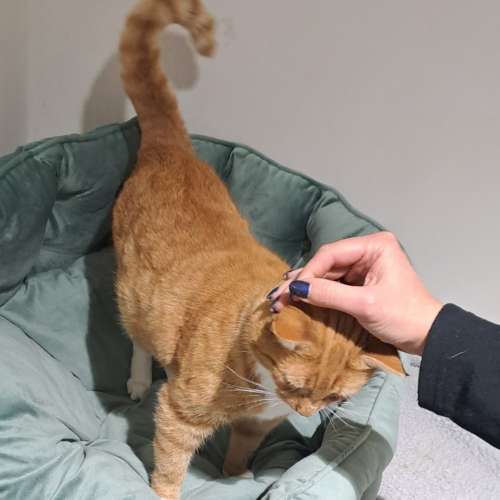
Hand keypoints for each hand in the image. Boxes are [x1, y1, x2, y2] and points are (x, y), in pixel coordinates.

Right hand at [270, 232, 442, 354]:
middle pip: (325, 264)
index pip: (330, 254)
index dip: (308, 272)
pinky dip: (315, 293)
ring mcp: (362, 266)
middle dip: (301, 282)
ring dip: (304, 288)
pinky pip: (331, 285)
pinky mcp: (358, 282)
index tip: (292, 292)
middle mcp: (366, 251)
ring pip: (325, 274)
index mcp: (374, 246)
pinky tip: (296, 298)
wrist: (426, 336)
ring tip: (280, 299)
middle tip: (277, 297)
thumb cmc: (404, 317)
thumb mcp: (365, 305)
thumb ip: (329, 295)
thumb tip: (296, 290)